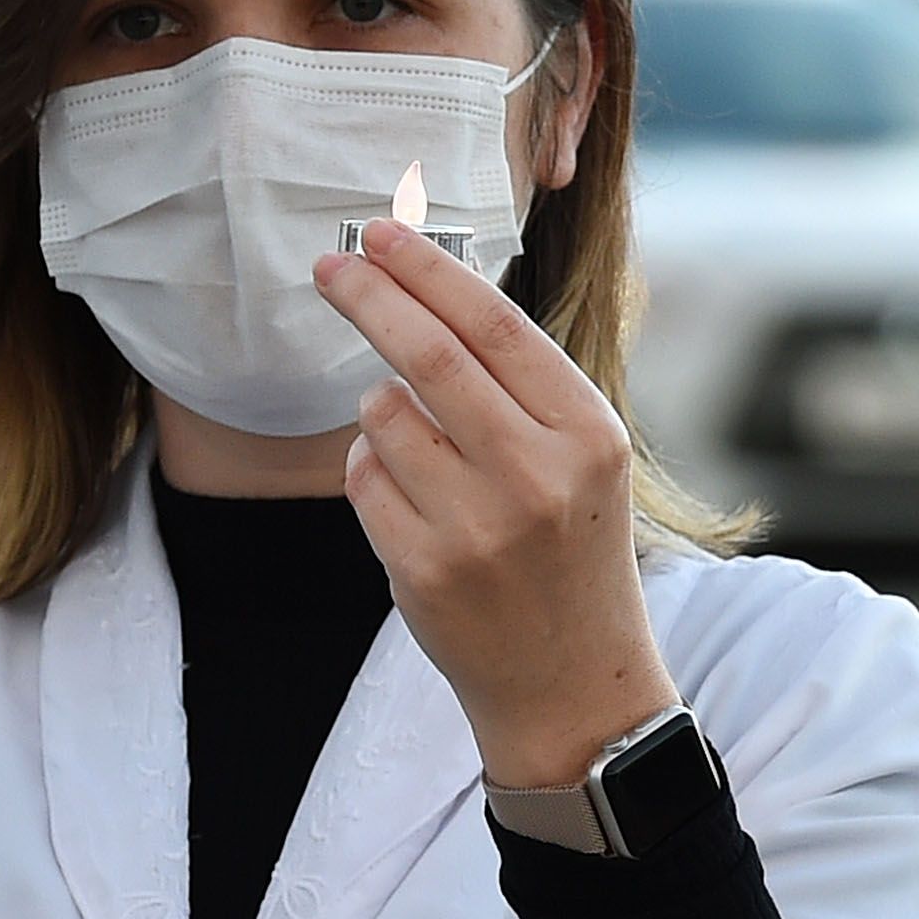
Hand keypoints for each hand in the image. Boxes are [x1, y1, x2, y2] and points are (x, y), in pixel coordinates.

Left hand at [314, 216, 680, 790]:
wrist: (575, 682)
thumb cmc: (571, 551)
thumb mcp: (582, 459)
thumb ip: (519, 385)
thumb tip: (426, 286)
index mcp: (589, 432)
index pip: (496, 325)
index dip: (429, 271)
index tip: (381, 235)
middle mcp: (540, 473)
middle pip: (428, 353)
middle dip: (368, 297)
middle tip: (328, 265)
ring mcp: (480, 525)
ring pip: (384, 416)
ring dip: (380, 410)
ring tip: (417, 448)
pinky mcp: (425, 568)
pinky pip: (363, 479)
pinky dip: (370, 471)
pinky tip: (413, 505)